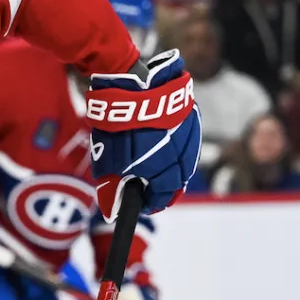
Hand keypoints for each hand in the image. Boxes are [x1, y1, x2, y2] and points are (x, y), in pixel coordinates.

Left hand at [87, 50, 201, 219]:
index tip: (139, 204)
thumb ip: (111, 191)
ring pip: (182, 157)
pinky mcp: (192, 116)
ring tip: (147, 161)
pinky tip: (156, 138)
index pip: (163, 199)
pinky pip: (183, 137)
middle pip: (176, 180)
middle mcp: (185, 157)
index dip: (149, 204)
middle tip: (143, 184)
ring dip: (167, 163)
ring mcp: (191, 135)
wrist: (134, 88)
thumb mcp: (108, 164)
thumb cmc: (119, 130)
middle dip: (159, 184)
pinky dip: (171, 142)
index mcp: (168, 174)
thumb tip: (111, 211)